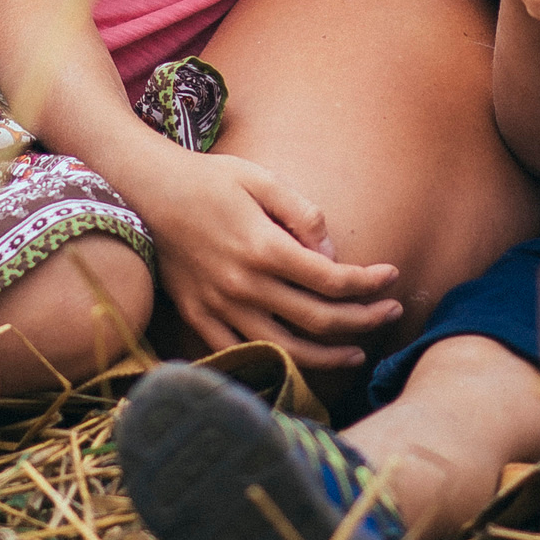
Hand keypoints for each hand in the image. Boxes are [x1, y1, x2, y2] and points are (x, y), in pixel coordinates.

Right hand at [143, 151, 403, 371]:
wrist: (147, 191)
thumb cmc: (210, 178)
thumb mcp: (261, 178)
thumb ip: (302, 214)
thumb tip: (330, 255)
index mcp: (263, 248)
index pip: (331, 280)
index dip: (369, 283)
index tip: (392, 276)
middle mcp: (243, 285)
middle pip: (318, 319)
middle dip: (364, 319)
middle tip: (392, 311)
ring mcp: (218, 307)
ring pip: (286, 349)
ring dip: (329, 355)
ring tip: (358, 351)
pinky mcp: (198, 317)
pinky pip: (243, 352)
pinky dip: (276, 362)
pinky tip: (299, 359)